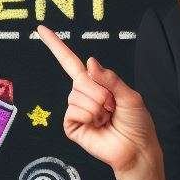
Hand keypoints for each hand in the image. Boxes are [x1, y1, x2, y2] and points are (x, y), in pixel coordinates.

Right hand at [36, 24, 160, 175]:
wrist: (136, 149)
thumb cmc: (136, 123)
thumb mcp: (129, 95)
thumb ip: (110, 78)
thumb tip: (89, 61)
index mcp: (95, 83)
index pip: (71, 62)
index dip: (56, 46)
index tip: (42, 29)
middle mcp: (82, 95)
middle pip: (80, 80)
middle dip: (100, 92)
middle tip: (112, 107)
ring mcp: (76, 110)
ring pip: (77, 96)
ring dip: (97, 107)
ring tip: (106, 118)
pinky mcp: (72, 126)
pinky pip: (74, 111)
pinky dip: (89, 117)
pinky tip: (97, 125)